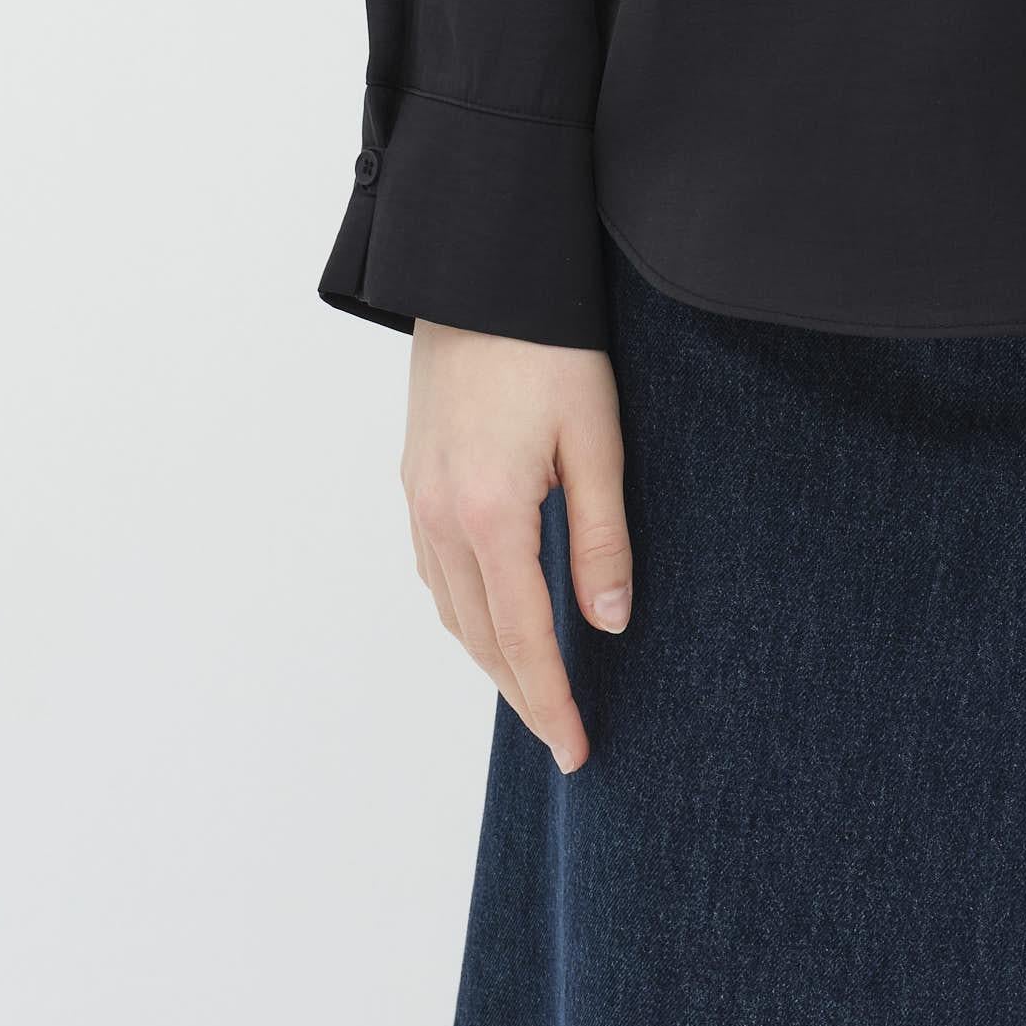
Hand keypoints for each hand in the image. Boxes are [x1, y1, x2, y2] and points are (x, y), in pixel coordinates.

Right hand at [402, 321, 630, 772]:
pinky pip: (435, 572)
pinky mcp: (415, 479)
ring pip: (451, 610)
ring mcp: (419, 499)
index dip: (551, 702)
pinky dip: (467, 611)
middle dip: (523, 694)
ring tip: (537, 691)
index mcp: (489, 514)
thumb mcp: (596, 438)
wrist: (480, 274)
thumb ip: (603, 536)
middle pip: (480, 638)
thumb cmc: (550, 346)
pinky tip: (495, 616)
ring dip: (492, 657)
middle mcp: (440, 518)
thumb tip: (610, 625)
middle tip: (564, 739)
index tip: (578, 751)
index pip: (523, 638)